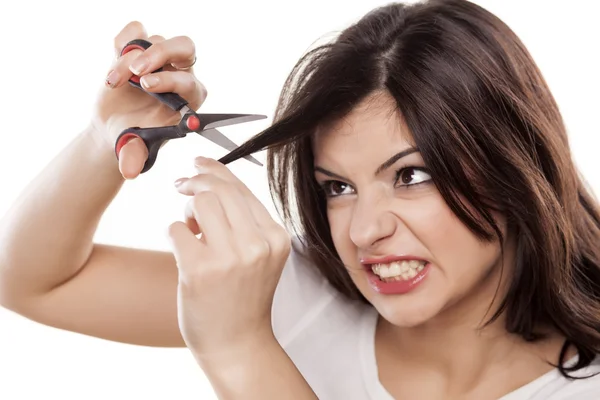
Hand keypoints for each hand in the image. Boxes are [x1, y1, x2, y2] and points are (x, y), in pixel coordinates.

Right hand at [90, 21, 206, 179]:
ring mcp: (160, 59)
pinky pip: (136, 30)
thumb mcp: (133, 149)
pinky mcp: (139, 48)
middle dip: (160, 53)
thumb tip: (129, 171)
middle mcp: (180, 73)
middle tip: (136, 70)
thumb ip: (134, 156)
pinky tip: (114, 57)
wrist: (113, 127)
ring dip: (129, 59)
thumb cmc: (133, 138)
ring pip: (152, 41)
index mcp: (189, 99)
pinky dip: (123, 40)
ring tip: (112, 82)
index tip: (147, 86)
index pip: (189, 81)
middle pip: (184, 47)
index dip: (170, 80)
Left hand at [167, 157, 290, 359]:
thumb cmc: (244, 297)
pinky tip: (184, 250)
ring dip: (187, 209)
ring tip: (190, 227)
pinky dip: (175, 233)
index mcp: (276, 237)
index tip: (199, 162)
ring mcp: (229, 258)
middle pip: (219, 190)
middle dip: (195, 181)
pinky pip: (176, 228)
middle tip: (181, 185)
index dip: (216, 170)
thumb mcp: (260, 255)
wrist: (237, 343)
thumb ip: (245, 221)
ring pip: (199, 203)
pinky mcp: (200, 270)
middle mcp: (257, 245)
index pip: (242, 189)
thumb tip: (209, 179)